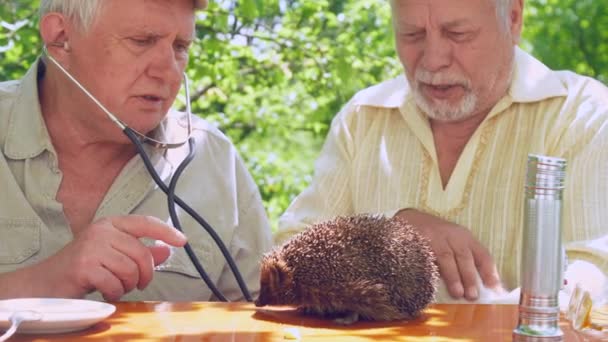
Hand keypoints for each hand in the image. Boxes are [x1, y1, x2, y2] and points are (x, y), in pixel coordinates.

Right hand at [38, 215, 186, 300]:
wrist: (43, 283)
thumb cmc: (82, 269)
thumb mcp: (113, 256)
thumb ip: (139, 252)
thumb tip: (167, 250)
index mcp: (110, 224)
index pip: (145, 222)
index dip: (166, 231)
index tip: (183, 241)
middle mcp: (101, 231)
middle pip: (141, 253)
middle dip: (145, 274)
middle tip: (139, 284)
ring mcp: (91, 247)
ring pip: (130, 269)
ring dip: (127, 285)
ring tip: (115, 285)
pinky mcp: (84, 266)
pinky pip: (115, 283)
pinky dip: (114, 293)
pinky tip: (104, 292)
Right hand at [395, 209, 501, 299]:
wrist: (411, 218)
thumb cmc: (438, 236)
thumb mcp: (456, 243)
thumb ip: (466, 261)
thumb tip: (480, 288)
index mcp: (466, 238)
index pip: (482, 254)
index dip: (489, 272)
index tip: (495, 290)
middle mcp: (453, 236)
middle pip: (464, 256)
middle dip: (469, 277)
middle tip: (472, 295)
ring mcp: (435, 237)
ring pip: (447, 257)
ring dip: (453, 276)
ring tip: (457, 293)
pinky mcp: (420, 240)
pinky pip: (427, 256)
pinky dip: (432, 270)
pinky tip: (434, 282)